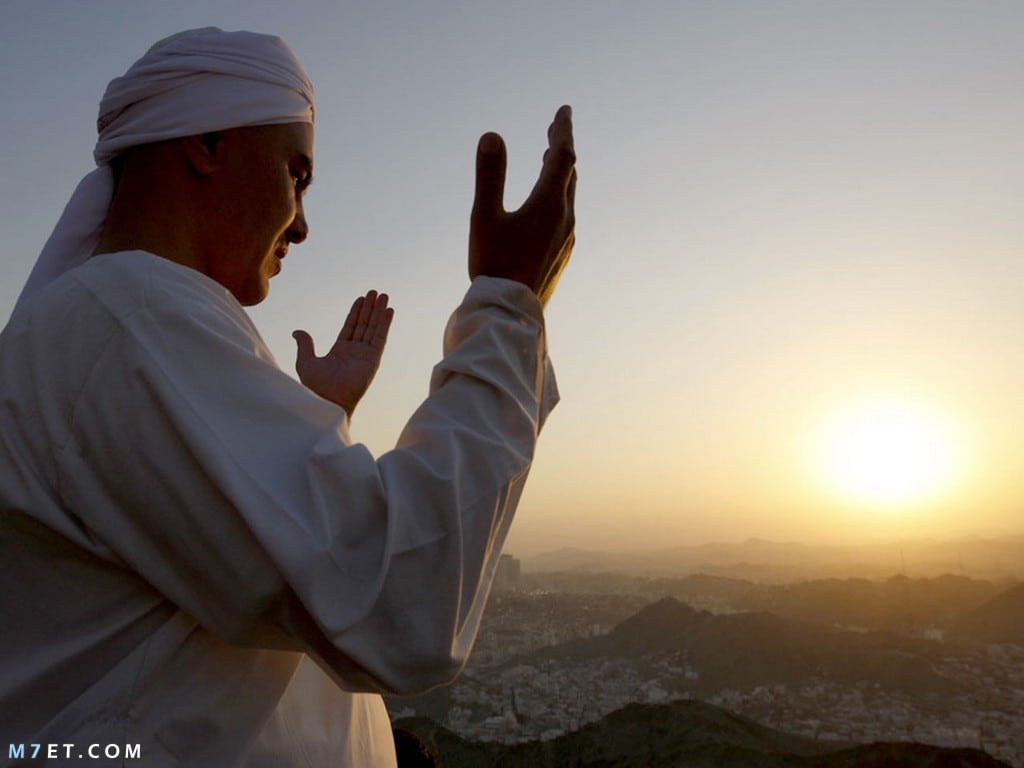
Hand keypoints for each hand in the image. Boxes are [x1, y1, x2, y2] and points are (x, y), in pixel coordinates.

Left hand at [292, 291, 393, 416]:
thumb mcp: (305, 361)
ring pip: (373, 328)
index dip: (356, 312)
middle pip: (364, 324)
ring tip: (384, 296)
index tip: (361, 299)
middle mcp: (355, 352)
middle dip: (369, 308)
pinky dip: (385, 324)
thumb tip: (297, 332)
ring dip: (379, 312)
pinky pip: (380, 338)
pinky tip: (389, 311)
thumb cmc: (316, 386)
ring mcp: (365, 355)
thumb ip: (305, 345)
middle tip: (375, 293)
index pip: (350, 327)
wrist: (328, 400)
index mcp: (340, 351)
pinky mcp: (373, 359)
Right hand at [469, 104, 576, 306]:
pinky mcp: (561, 255)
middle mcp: (564, 219)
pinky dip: (558, 196)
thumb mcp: (484, 216)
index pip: (562, 156)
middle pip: (569, 173)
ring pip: (568, 196)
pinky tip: (548, 206)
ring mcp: (566, 239)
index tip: (564, 110)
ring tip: (549, 158)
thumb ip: (489, 175)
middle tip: (555, 127)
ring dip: (560, 172)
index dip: (563, 130)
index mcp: (548, 204)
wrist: (510, 312)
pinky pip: (565, 216)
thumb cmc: (494, 264)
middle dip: (561, 147)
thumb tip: (492, 135)